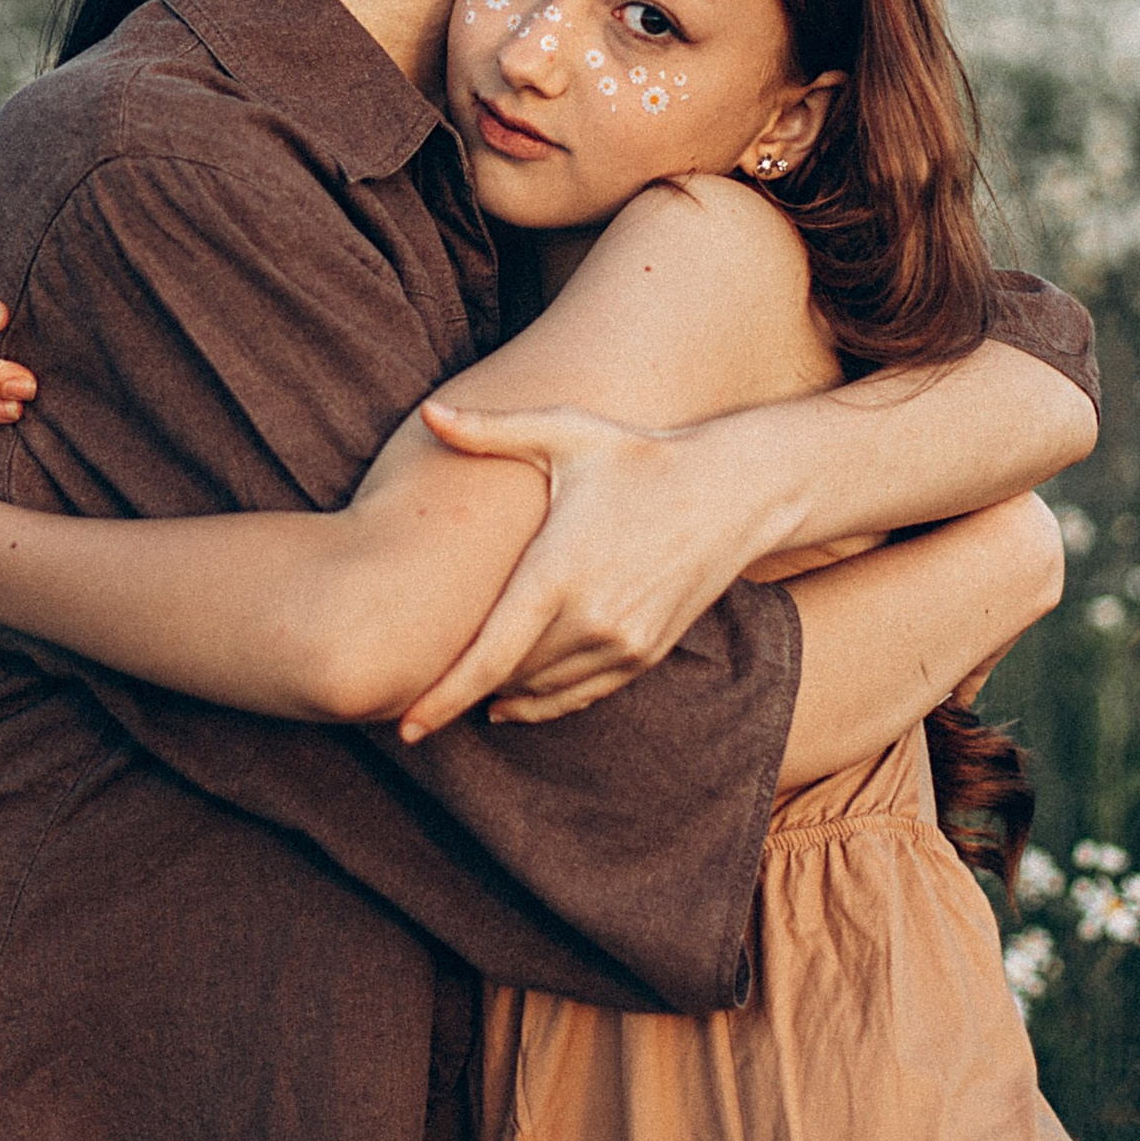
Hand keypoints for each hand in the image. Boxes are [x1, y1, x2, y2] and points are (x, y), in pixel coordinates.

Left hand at [396, 401, 758, 737]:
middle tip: (420, 683)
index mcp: (558, 572)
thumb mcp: (566, 433)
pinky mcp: (645, 654)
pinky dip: (544, 702)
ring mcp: (623, 643)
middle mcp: (591, 619)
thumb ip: (491, 430)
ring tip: (462, 689)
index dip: (443, 698)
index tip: (406, 728)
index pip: (489, 657)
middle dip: (465, 684)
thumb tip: (428, 412)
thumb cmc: (639, 456)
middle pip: (508, 678)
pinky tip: (513, 701)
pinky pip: (581, 695)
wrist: (733, 491)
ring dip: (503, 693)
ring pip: (542, 692)